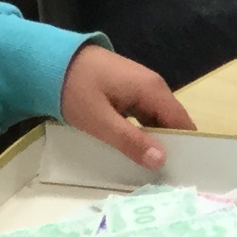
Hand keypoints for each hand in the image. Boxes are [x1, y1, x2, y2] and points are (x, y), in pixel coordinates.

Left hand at [60, 43, 193, 170]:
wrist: (50, 60)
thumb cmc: (76, 89)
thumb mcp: (100, 120)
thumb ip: (131, 141)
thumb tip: (162, 160)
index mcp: (153, 90)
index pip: (182, 122)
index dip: (186, 147)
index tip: (181, 172)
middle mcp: (153, 85)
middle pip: (171, 121)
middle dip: (170, 146)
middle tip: (163, 176)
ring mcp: (141, 85)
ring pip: (157, 118)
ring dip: (154, 140)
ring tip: (149, 167)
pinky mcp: (128, 88)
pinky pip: (143, 113)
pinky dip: (142, 130)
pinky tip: (133, 147)